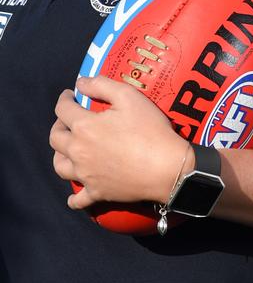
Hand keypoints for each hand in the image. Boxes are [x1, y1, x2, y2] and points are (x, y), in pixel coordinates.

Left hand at [50, 76, 190, 209]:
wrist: (167, 168)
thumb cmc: (150, 130)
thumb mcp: (129, 97)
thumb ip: (102, 85)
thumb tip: (80, 83)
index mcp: (84, 126)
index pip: (63, 109)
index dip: (64, 99)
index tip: (69, 95)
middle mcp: (78, 151)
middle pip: (56, 138)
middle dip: (59, 125)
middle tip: (68, 120)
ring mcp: (86, 175)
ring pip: (60, 166)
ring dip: (60, 155)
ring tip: (69, 149)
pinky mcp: (97, 192)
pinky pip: (78, 199)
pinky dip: (74, 197)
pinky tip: (75, 194)